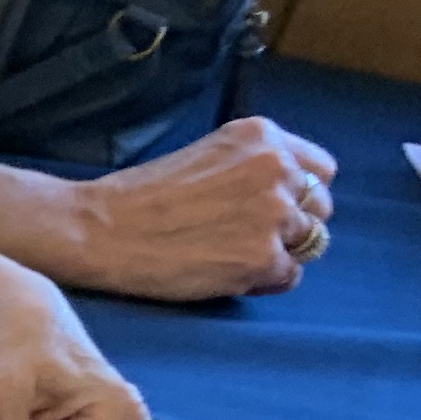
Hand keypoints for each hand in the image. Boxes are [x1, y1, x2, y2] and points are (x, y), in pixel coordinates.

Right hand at [61, 119, 337, 301]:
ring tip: (230, 255)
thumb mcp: (207, 154)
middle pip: (320, 208)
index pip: (321, 170)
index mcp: (264, 138)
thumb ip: (253, 166)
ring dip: (276, 254)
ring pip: (308, 244)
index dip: (298, 192)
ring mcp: (273, 216)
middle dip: (291, 225)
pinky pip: (288, 277)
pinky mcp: (261, 258)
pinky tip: (225, 273)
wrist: (99, 230)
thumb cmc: (141, 196)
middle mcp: (278, 171)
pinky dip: (262, 281)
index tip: (269, 206)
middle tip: (243, 236)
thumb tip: (288, 198)